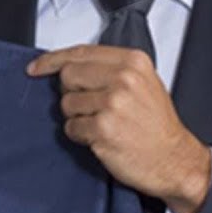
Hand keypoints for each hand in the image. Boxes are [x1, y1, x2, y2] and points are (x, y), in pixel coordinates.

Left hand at [27, 45, 211, 212]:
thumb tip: (69, 66)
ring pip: (66, 103)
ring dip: (77, 117)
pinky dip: (80, 135)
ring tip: (102, 124)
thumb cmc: (157, 126)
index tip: (36, 67)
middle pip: (68, 75)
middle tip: (91, 107)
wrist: (175, 160)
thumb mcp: (143, 84)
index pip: (79, 52)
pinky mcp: (103, 128)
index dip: (52, 60)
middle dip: (71, 93)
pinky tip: (101, 138)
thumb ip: (109, 69)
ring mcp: (112, 103)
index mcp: (132, 62)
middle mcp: (123, 78)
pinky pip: (71, 127)